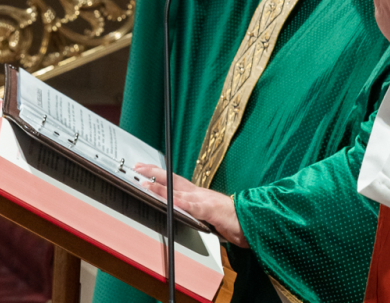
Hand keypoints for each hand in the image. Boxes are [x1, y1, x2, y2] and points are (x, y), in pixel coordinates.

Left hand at [134, 164, 248, 247]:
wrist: (252, 220)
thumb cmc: (233, 220)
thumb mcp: (209, 215)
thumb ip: (194, 212)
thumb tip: (179, 212)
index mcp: (198, 195)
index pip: (175, 182)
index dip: (159, 175)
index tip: (144, 169)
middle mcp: (200, 194)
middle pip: (174, 180)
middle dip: (154, 173)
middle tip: (137, 168)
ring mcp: (206, 201)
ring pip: (180, 192)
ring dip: (163, 188)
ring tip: (147, 184)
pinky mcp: (213, 211)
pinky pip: (195, 207)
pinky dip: (183, 203)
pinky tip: (172, 202)